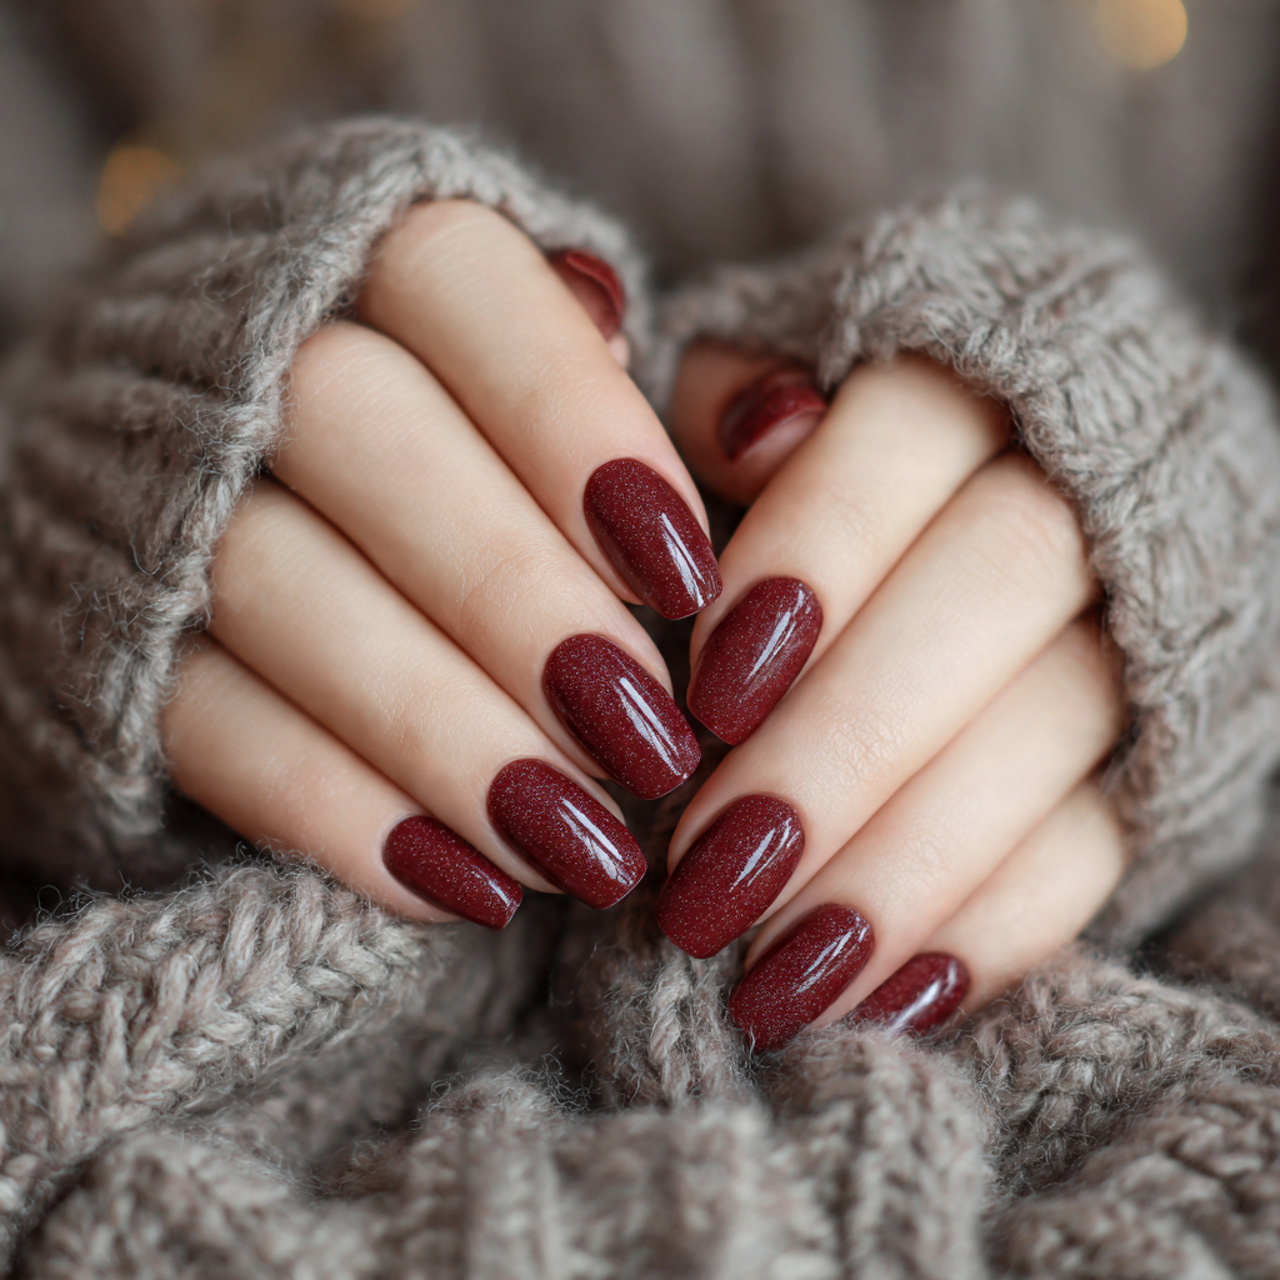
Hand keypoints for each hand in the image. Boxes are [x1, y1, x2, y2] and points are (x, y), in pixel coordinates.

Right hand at [162, 202, 719, 927]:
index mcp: (366, 249)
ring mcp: (156, 495)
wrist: (217, 475)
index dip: (576, 427)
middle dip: (518, 601)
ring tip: (583, 846)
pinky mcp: (115, 641)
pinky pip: (206, 726)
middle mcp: (239, 348)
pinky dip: (345, 814)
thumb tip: (780, 429)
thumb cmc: (461, 436)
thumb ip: (663, 402)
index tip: (688, 576)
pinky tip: (469, 885)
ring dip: (447, 734)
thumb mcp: (556, 386)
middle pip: (359, 437)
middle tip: (650, 740)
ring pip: (282, 592)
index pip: (462, 290)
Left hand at [658, 344, 1125, 1048]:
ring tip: (774, 975)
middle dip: (839, 749)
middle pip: (991, 595)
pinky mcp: (1167, 738)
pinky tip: (887, 993)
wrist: (1034, 473)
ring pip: (1050, 732)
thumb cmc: (841, 449)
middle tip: (702, 883)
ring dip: (903, 867)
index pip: (908, 438)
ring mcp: (1146, 618)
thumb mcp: (771, 386)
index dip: (811, 555)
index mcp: (977, 365)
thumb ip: (736, 394)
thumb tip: (757, 432)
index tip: (701, 689)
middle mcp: (1087, 482)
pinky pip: (1104, 839)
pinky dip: (993, 924)